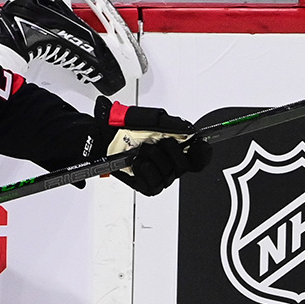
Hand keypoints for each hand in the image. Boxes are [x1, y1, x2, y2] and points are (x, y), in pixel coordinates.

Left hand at [93, 96, 211, 195]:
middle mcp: (169, 163)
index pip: (200, 157)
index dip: (203, 153)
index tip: (198, 144)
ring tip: (141, 150)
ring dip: (154, 158)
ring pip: (169, 174)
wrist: (102, 137)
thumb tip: (189, 129)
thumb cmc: (123, 127)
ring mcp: (159, 175)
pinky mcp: (147, 185)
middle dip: (171, 151)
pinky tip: (137, 162)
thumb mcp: (148, 118)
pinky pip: (154, 183)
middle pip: (185, 166)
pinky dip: (145, 170)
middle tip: (157, 141)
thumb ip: (170, 123)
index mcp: (175, 146)